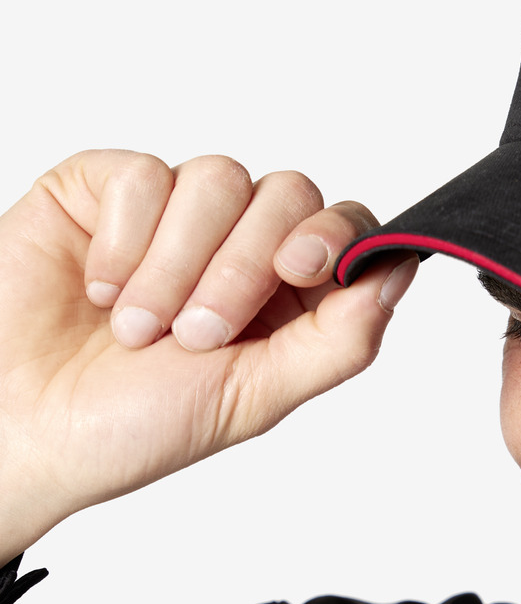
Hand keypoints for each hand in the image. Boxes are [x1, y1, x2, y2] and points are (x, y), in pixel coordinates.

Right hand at [0, 149, 415, 562]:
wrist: (19, 427)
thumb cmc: (127, 429)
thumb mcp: (254, 397)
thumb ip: (339, 340)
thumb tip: (400, 272)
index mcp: (281, 299)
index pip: (340, 230)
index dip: (330, 237)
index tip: (299, 268)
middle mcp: (232, 248)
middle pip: (286, 193)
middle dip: (242, 266)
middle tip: (194, 334)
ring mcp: (169, 216)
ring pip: (217, 179)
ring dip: (179, 262)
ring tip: (137, 327)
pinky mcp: (103, 191)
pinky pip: (144, 174)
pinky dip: (125, 238)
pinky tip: (99, 289)